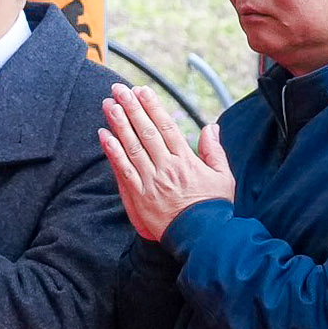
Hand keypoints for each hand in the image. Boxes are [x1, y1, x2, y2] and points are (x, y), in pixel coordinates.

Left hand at [99, 84, 234, 243]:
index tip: (142, 91)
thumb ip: (214, 150)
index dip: (152, 107)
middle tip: (119, 89)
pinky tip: (104, 135)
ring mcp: (151, 181)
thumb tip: (211, 126)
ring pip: (132, 146)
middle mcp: (167, 167)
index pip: (166, 127)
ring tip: (108, 104)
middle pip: (146, 131)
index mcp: (187, 160)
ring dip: (119, 123)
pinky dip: (112, 151)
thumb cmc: (214, 208)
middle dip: (131, 108)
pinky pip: (123, 170)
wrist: (202, 239)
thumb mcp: (223, 177)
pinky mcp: (139, 196)